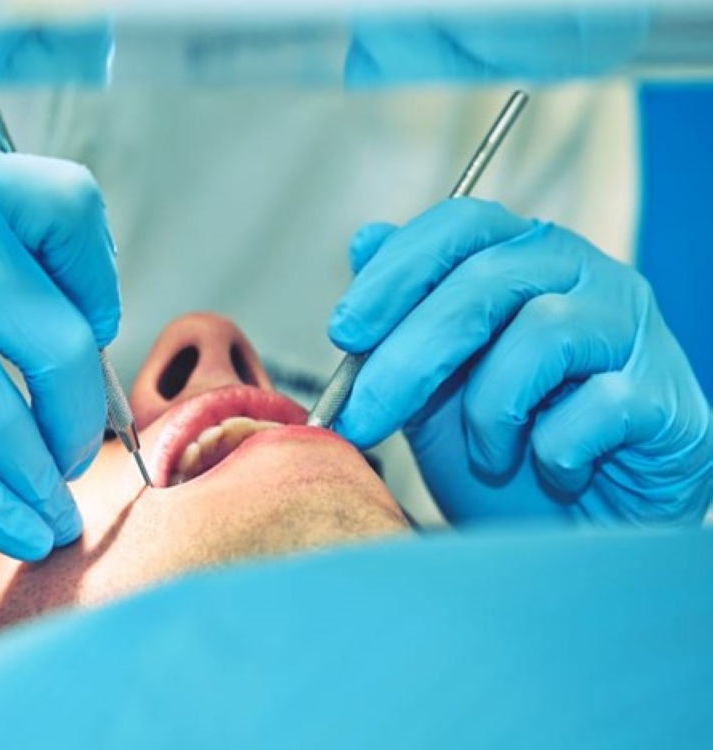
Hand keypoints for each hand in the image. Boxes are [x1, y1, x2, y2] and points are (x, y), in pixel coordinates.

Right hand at [0, 149, 119, 558]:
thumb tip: (81, 349)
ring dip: (42, 480)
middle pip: (62, 338)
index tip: (94, 327)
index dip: (97, 276)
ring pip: (12, 417)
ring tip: (56, 510)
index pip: (70, 206)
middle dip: (81, 415)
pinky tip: (23, 533)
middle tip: (73, 449)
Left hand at [328, 198, 711, 525]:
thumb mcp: (434, 386)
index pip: (460, 225)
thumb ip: (402, 320)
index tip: (344, 332)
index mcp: (524, 257)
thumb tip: (365, 238)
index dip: (396, 272)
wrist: (577, 530)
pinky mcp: (665, 395)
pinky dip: (554, 450)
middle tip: (360, 418)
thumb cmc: (505, 448)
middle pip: (486, 282)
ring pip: (540, 334)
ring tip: (488, 456)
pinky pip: (596, 406)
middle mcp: (584, 275)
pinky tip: (554, 469)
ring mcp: (632, 330)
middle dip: (408, 356)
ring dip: (489, 413)